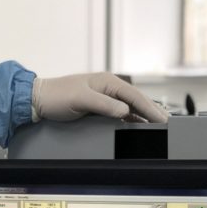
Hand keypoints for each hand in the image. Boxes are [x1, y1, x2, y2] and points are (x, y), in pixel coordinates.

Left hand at [32, 72, 168, 123]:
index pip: (135, 96)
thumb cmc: (58, 96)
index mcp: (108, 82)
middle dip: (152, 111)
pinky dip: (131, 118)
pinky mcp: (98, 105)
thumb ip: (104, 105)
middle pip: (136, 101)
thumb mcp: (81, 100)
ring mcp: (104, 96)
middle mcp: (108, 87)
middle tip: (167, 124)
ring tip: (157, 126)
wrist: (40, 99)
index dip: (150, 109)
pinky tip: (137, 125)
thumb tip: (125, 112)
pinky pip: (120, 112)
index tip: (162, 119)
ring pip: (130, 107)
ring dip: (143, 115)